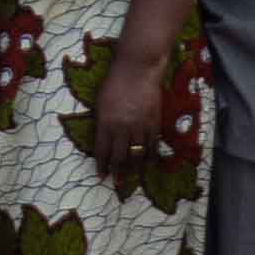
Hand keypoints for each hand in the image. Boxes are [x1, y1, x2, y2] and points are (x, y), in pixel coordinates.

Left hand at [88, 45, 182, 182]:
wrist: (138, 70)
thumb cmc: (114, 83)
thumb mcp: (100, 103)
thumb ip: (102, 123)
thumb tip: (103, 140)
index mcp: (105, 123)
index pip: (102, 150)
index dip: (101, 165)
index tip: (101, 176)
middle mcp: (122, 127)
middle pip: (120, 156)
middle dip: (117, 172)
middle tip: (116, 183)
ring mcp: (140, 126)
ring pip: (137, 154)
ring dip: (134, 168)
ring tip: (132, 178)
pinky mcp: (154, 122)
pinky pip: (152, 145)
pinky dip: (150, 156)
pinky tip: (148, 163)